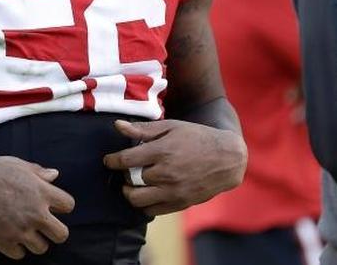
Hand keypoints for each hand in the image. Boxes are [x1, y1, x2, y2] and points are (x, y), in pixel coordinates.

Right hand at [0, 156, 74, 259]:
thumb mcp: (16, 164)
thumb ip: (38, 172)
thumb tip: (54, 175)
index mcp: (41, 192)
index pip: (69, 205)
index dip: (62, 205)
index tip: (53, 204)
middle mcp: (34, 214)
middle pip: (62, 235)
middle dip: (55, 230)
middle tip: (44, 224)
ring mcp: (19, 231)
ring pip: (42, 248)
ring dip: (36, 241)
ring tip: (26, 231)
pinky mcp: (3, 242)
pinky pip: (20, 255)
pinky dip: (17, 248)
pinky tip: (11, 237)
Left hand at [103, 119, 245, 215]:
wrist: (227, 158)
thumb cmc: (197, 138)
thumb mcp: (171, 126)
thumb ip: (143, 129)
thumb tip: (117, 125)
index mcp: (162, 151)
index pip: (126, 160)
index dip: (112, 161)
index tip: (109, 160)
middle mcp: (166, 173)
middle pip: (130, 181)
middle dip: (123, 176)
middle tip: (126, 171)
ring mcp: (173, 191)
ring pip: (137, 200)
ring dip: (130, 193)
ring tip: (133, 185)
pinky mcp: (180, 203)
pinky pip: (152, 210)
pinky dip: (144, 204)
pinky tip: (147, 193)